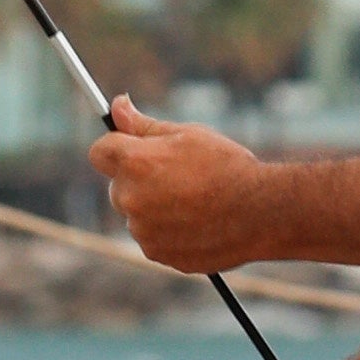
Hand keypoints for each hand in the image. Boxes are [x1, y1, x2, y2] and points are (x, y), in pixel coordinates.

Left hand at [89, 94, 270, 271]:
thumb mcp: (186, 135)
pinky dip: (166, 231)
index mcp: (135, 163)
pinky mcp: (157, 254)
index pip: (100, 152)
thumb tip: (116, 105)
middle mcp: (131, 199)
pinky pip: (151, 237)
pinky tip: (195, 222)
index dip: (115, 147)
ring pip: (136, 214)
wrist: (259, 213)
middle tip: (175, 175)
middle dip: (137, 179)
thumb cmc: (225, 166)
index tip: (133, 148)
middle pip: (117, 185)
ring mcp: (143, 231)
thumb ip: (144, 125)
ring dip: (153, 207)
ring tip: (192, 200)